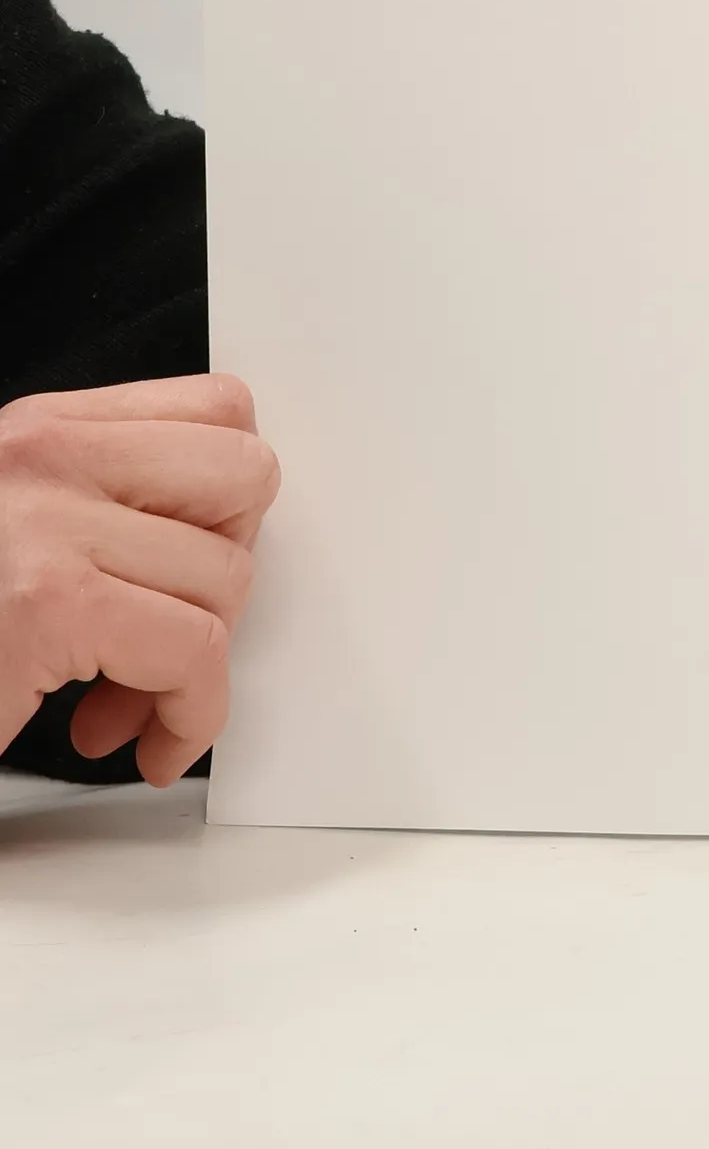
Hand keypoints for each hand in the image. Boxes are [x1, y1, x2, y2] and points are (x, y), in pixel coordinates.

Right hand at [0, 375, 278, 784]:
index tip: (195, 558)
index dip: (229, 498)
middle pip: (246, 475)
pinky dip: (191, 716)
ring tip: (129, 697)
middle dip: (228, 566)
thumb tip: (220, 532)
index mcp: (38, 432)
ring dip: (196, 662)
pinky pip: (195, 653)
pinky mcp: (45, 604)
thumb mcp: (23, 529)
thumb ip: (107, 509)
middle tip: (174, 623)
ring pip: (225, 577)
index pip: (219, 409)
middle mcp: (40, 456)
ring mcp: (41, 524)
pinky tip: (142, 739)